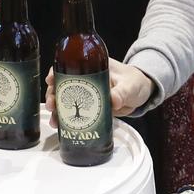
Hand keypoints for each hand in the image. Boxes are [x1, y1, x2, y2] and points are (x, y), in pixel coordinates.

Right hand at [42, 58, 156, 118]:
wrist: (142, 95)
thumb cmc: (136, 83)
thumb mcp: (130, 85)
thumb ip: (122, 93)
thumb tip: (113, 101)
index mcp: (93, 68)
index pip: (70, 66)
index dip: (57, 72)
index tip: (51, 80)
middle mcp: (86, 80)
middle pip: (63, 85)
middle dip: (53, 95)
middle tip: (51, 105)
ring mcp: (87, 94)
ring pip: (66, 100)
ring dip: (57, 110)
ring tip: (54, 121)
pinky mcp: (91, 108)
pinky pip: (75, 113)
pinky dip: (67, 120)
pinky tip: (61, 127)